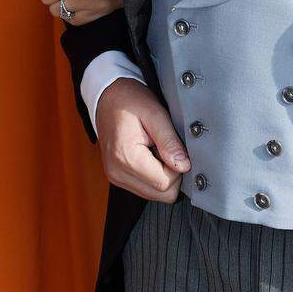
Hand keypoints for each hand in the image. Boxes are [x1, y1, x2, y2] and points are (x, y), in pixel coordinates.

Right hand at [96, 78, 189, 202]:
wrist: (108, 97)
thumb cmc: (130, 101)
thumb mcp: (155, 114)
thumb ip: (170, 142)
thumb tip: (184, 166)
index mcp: (126, 158)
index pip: (165, 184)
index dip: (177, 168)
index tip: (174, 147)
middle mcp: (117, 173)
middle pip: (161, 194)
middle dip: (171, 174)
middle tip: (165, 148)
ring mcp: (116, 177)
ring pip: (154, 194)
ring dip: (162, 175)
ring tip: (155, 149)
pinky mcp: (118, 178)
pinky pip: (146, 188)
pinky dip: (153, 175)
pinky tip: (149, 155)